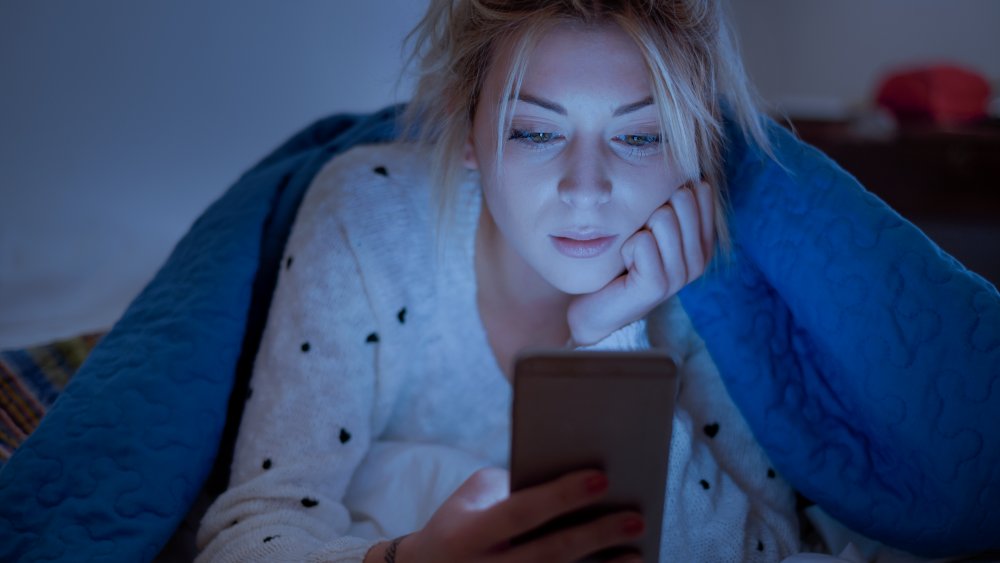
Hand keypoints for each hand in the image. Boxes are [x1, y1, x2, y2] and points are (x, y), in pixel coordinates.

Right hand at [395, 467, 643, 562]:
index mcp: (468, 535)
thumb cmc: (458, 524)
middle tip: (634, 517)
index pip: (522, 513)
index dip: (562, 496)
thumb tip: (570, 478)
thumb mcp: (472, 497)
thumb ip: (513, 486)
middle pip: (549, 554)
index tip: (603, 477)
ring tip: (637, 552)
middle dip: (595, 536)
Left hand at [568, 181, 715, 345]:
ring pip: (663, 217)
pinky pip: (642, 242)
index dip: (666, 194)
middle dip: (650, 210)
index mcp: (703, 240)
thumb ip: (669, 196)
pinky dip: (626, 248)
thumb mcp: (648, 222)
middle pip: (682, 198)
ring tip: (632, 254)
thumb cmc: (622, 258)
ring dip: (636, 230)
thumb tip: (680, 159)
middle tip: (639, 239)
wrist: (595, 305)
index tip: (652, 220)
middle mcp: (700, 258)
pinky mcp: (658, 286)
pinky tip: (625, 265)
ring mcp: (682, 275)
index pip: (700, 190)